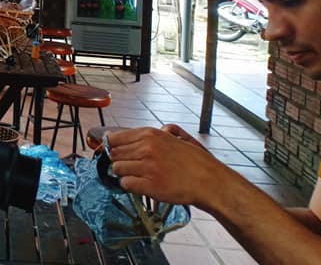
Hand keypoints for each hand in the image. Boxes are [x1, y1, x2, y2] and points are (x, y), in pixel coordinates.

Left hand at [106, 125, 224, 207]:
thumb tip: (127, 136)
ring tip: (136, 176)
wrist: (209, 180)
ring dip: (124, 174)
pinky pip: (125, 184)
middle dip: (118, 161)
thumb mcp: (172, 136)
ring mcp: (147, 167)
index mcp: (150, 134)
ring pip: (117, 169)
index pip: (114, 138)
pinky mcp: (150, 185)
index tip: (113, 152)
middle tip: (128, 166)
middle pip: (114, 154)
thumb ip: (149, 135)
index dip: (111, 146)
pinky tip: (139, 185)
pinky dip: (129, 186)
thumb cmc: (193, 160)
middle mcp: (146, 148)